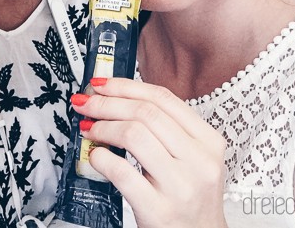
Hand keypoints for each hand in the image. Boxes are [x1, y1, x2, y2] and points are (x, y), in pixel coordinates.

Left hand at [71, 78, 227, 227]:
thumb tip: (116, 99)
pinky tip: (94, 156)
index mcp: (209, 142)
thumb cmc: (189, 197)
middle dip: (106, 103)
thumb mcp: (192, 158)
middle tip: (86, 103)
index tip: (101, 84)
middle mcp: (199, 162)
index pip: (163, 98)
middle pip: (145, 113)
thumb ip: (165, 129)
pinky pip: (122, 172)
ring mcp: (181, 187)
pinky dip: (101, 159)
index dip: (125, 86)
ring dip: (102, 127)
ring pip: (134, 135)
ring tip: (89, 129)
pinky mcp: (159, 210)